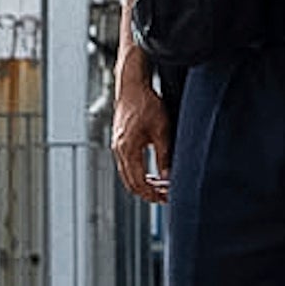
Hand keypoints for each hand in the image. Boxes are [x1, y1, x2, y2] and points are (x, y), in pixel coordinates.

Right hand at [112, 69, 173, 204]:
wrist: (132, 87)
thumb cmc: (146, 104)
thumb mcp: (161, 130)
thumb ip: (164, 155)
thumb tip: (168, 177)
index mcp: (128, 149)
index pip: (138, 182)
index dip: (152, 193)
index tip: (165, 198)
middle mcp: (118, 150)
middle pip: (130, 182)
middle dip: (147, 193)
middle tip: (164, 198)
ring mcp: (116, 147)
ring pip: (127, 176)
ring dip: (142, 185)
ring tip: (159, 189)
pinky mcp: (119, 143)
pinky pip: (126, 166)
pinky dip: (137, 175)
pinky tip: (150, 176)